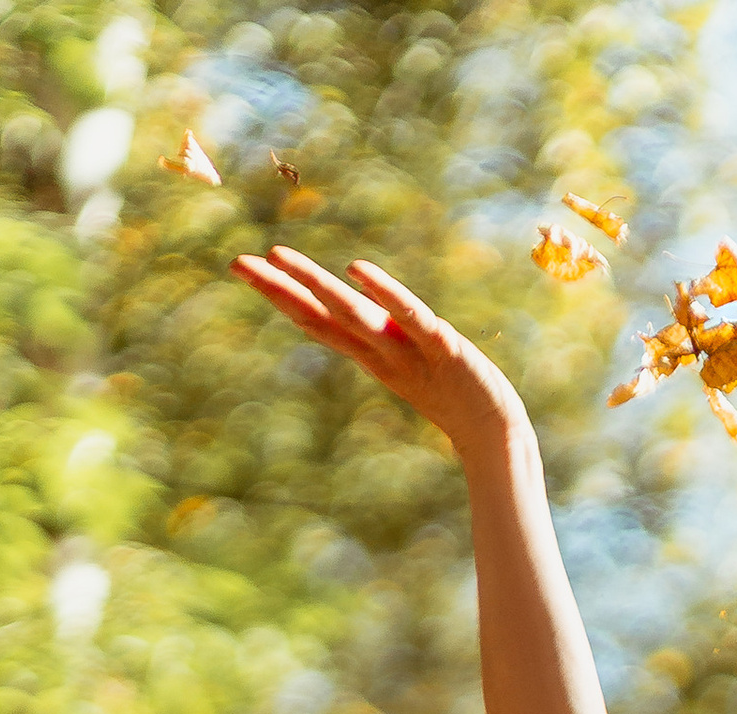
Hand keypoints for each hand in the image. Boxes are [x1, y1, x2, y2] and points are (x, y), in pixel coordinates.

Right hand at [229, 248, 526, 466]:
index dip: (280, 296)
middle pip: (323, 316)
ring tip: (281, 257)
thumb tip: (359, 316)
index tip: (244, 268)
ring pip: (354, 315)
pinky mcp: (443, 348)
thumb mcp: (410, 365)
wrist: (497, 433)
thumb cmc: (456, 398)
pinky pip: (410, 317)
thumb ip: (385, 341)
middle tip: (238, 262)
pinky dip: (384, 293)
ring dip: (317, 285)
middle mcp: (381, 353)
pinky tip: (357, 269)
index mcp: (371, 354)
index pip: (317, 322)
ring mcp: (409, 352)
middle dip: (280, 288)